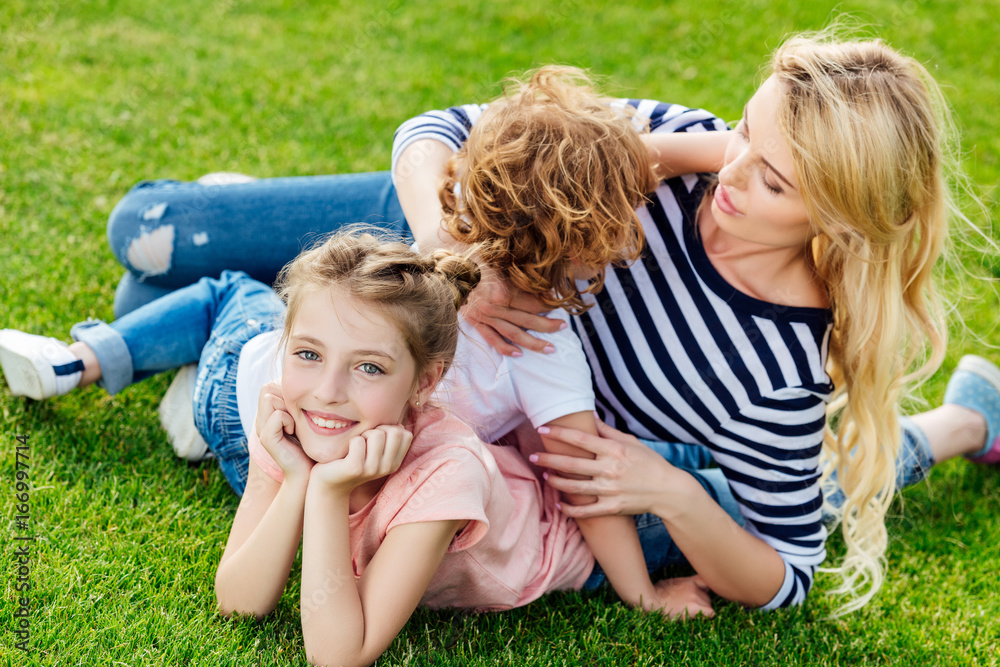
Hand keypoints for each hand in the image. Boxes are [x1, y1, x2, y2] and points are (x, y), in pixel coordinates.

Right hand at [255, 382, 313, 479]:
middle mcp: (261, 418)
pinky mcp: (266, 438)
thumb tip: (307, 376)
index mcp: (269, 412)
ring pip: (269, 398)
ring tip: (295, 425)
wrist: (309, 471)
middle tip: (296, 417)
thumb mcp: (306, 416)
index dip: (287, 392)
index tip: (300, 410)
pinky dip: (288, 420)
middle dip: (286, 399)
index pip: (271, 385)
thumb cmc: (312, 442)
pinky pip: (276, 415)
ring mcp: (261, 428)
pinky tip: (293, 432)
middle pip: (268, 389)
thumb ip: (301, 399)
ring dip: (288, 409)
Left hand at [310, 425, 412, 491]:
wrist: (330, 483)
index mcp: (395, 463)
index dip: (391, 429)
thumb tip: (399, 425)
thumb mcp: (376, 452)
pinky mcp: (355, 468)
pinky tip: (347, 452)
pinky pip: (358, 441)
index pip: (406, 435)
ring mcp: (372, 469)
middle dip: (378, 430)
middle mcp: (387, 468)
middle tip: (365, 440)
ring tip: (356, 447)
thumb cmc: (354, 460)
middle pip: (394, 432)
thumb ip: (389, 439)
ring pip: (376, 434)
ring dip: (363, 435)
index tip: (377, 437)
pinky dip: (351, 441)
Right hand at [462, 262, 563, 355]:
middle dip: (548, 326)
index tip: (559, 304)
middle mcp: (495, 307)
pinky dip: (506, 348)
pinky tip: (519, 354)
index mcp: (503, 291)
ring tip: (549, 348)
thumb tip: (543, 283)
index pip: (533, 302)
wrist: (449, 272)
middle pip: (527, 320)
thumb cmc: (477, 265)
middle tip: (563, 327)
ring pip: (514, 334)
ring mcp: (486, 317)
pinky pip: (493, 339)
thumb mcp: (500, 265)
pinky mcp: (476, 323)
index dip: (548, 304)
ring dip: (533, 343)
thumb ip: (519, 277)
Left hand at [532, 420, 682, 517]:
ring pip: (574, 487)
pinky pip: (586, 511)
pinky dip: (570, 509)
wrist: (668, 490)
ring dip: (555, 482)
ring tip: (544, 476)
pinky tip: (559, 505)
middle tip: (532, 456)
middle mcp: (610, 469)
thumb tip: (589, 416)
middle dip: (548, 459)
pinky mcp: (612, 508)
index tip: (542, 428)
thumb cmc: (648, 462)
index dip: (559, 433)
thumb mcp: (631, 442)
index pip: (580, 439)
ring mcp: (610, 490)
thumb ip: (607, 431)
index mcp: (614, 450)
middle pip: (571, 463)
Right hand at [645, 576, 714, 619]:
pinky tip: (699, 618)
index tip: (703, 595)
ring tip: (689, 613)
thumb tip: (682, 590)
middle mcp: (694, 587)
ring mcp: (694, 596)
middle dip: (702, 603)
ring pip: (708, 605)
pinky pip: (710, 613)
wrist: (651, 600)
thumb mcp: (670, 584)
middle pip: (707, 597)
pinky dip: (707, 616)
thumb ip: (682, 585)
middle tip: (690, 609)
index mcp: (688, 581)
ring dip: (702, 610)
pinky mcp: (694, 607)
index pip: (706, 582)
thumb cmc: (656, 594)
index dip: (706, 590)